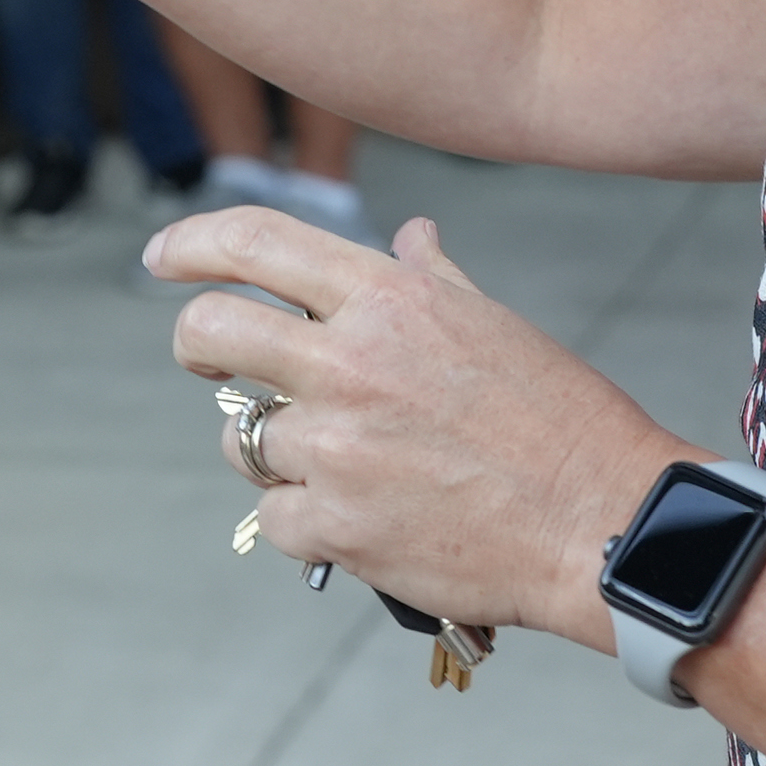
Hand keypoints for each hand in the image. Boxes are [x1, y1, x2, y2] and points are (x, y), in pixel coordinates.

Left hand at [154, 209, 694, 651]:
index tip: (164, 257)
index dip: (191, 244)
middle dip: (196, 345)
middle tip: (212, 364)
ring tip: (346, 464)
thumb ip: (431, 279)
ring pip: (245, 441)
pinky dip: (303, 521)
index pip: (253, 243)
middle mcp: (348, 362)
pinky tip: (360, 518)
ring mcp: (335, 448)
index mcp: (387, 299)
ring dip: (278, 452)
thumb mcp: (495, 324)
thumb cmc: (562, 422)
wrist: (601, 522)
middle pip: (209, 332)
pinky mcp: (334, 527)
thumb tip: (409, 238)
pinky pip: (272, 520)